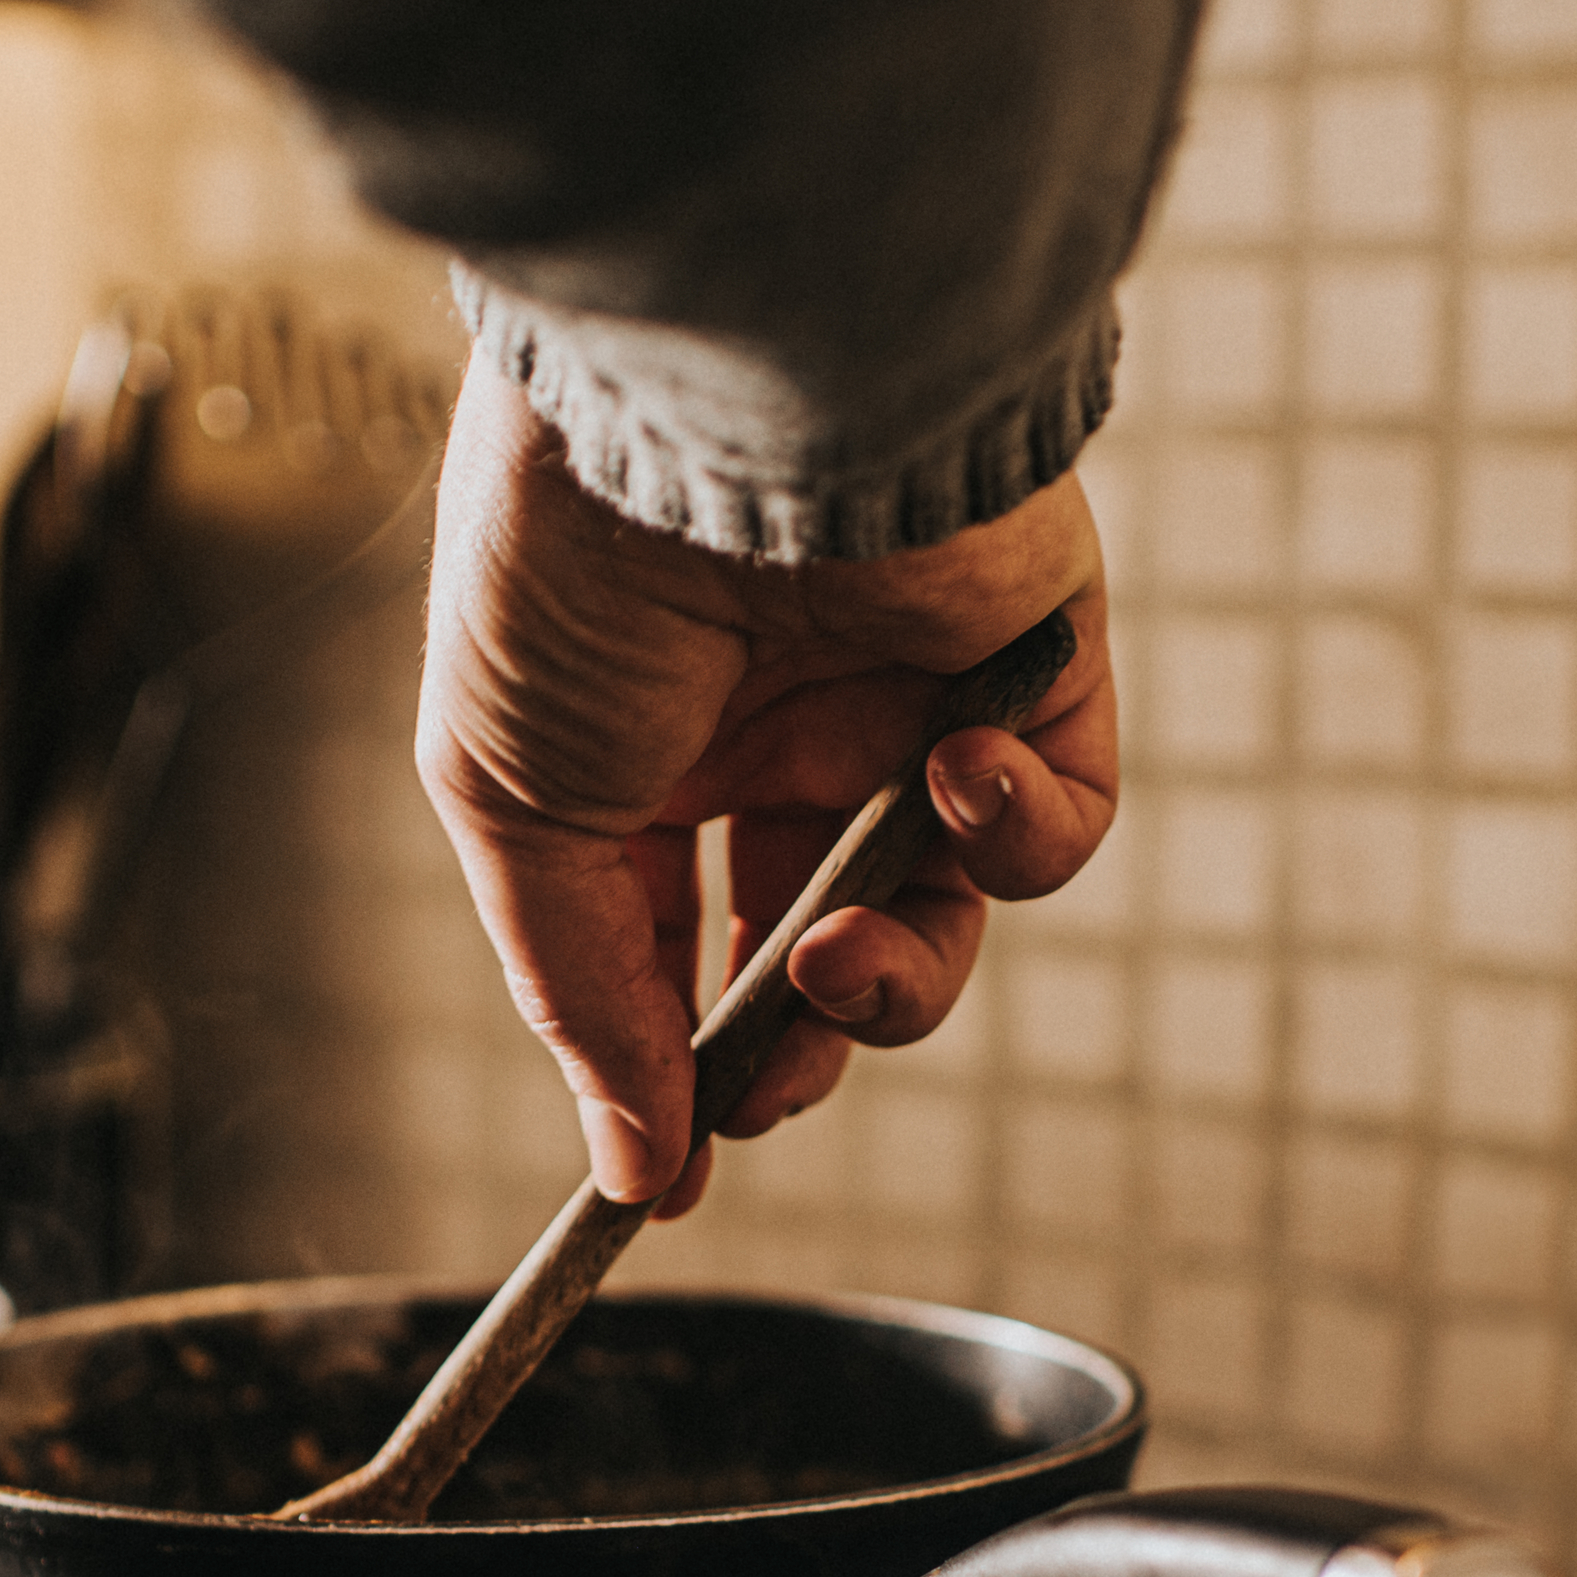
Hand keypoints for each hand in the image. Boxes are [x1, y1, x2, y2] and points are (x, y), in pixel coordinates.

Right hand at [417, 367, 1117, 1211]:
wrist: (699, 403)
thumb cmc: (566, 564)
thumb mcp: (515, 804)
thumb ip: (581, 992)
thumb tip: (631, 1165)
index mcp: (649, 742)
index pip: (681, 937)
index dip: (678, 1061)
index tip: (662, 1173)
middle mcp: (785, 723)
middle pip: (822, 953)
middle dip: (798, 1048)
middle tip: (764, 1085)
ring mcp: (911, 698)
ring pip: (945, 915)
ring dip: (896, 981)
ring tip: (838, 956)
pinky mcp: (1030, 664)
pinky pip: (1060, 815)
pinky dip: (1017, 841)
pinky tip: (948, 789)